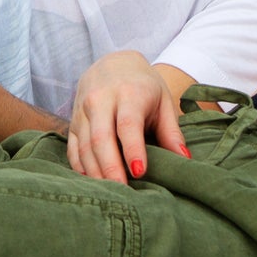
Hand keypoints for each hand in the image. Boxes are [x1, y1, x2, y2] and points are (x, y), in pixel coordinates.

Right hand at [67, 50, 190, 183]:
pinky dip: (81, 169)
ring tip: (110, 194)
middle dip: (110, 168)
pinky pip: (73, 149)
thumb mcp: (163, 101)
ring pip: (84, 147)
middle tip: (123, 193)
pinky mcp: (73, 122)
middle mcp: (100, 100)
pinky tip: (92, 183)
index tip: (140, 172)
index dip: (132, 149)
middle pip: (101, 138)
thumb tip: (184, 161)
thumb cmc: (143, 87)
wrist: (112, 63)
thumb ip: (172, 132)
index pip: (128, 124)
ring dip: (96, 173)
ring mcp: (82, 111)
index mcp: (128, 93)